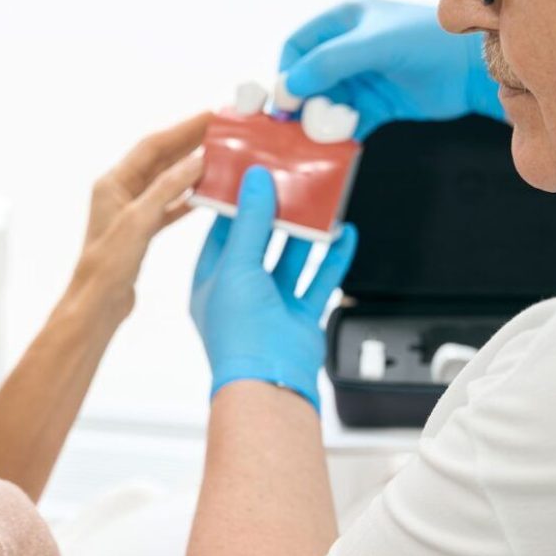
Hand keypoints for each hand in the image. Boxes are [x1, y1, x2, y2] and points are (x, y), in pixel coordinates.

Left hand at [71, 111, 212, 319]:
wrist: (97, 305)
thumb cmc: (107, 266)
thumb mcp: (138, 221)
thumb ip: (167, 189)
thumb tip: (196, 161)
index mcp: (113, 183)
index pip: (152, 146)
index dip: (182, 129)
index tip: (210, 117)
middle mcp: (120, 193)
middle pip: (161, 159)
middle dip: (190, 143)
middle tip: (222, 131)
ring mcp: (131, 212)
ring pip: (166, 182)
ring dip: (191, 169)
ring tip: (221, 156)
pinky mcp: (141, 232)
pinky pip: (168, 206)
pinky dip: (188, 198)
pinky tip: (207, 193)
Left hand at [190, 166, 357, 410]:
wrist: (270, 380)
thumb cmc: (239, 332)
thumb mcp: (236, 265)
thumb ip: (248, 221)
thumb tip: (254, 180)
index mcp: (210, 281)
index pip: (221, 232)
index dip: (235, 204)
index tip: (251, 175)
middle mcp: (239, 292)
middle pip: (258, 242)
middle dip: (275, 213)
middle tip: (290, 180)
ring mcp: (270, 304)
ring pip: (290, 258)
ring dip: (305, 232)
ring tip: (319, 201)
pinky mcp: (299, 316)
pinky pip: (318, 280)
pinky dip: (332, 257)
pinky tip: (345, 234)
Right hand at [279, 0, 504, 139]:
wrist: (473, 70)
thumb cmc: (427, 42)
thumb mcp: (375, 44)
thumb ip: (328, 62)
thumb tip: (288, 88)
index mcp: (343, 21)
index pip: (297, 46)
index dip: (286, 73)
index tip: (284, 102)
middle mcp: (347, 49)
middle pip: (306, 80)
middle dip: (301, 104)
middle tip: (299, 126)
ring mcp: (361, 78)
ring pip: (323, 104)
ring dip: (318, 123)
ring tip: (322, 136)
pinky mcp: (374, 105)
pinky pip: (344, 124)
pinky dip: (338, 136)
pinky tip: (338, 145)